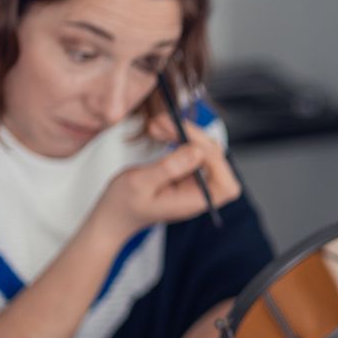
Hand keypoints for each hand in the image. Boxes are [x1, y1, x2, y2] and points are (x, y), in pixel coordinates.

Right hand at [94, 119, 240, 239]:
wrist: (112, 214)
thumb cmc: (123, 204)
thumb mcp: (139, 183)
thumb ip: (169, 168)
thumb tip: (198, 152)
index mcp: (194, 204)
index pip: (225, 184)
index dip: (214, 160)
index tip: (187, 142)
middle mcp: (199, 193)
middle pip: (217, 161)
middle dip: (194, 137)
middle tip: (165, 123)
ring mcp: (194, 182)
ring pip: (204, 149)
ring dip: (184, 132)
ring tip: (157, 125)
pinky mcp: (185, 172)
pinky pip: (191, 148)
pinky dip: (177, 136)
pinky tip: (159, 130)